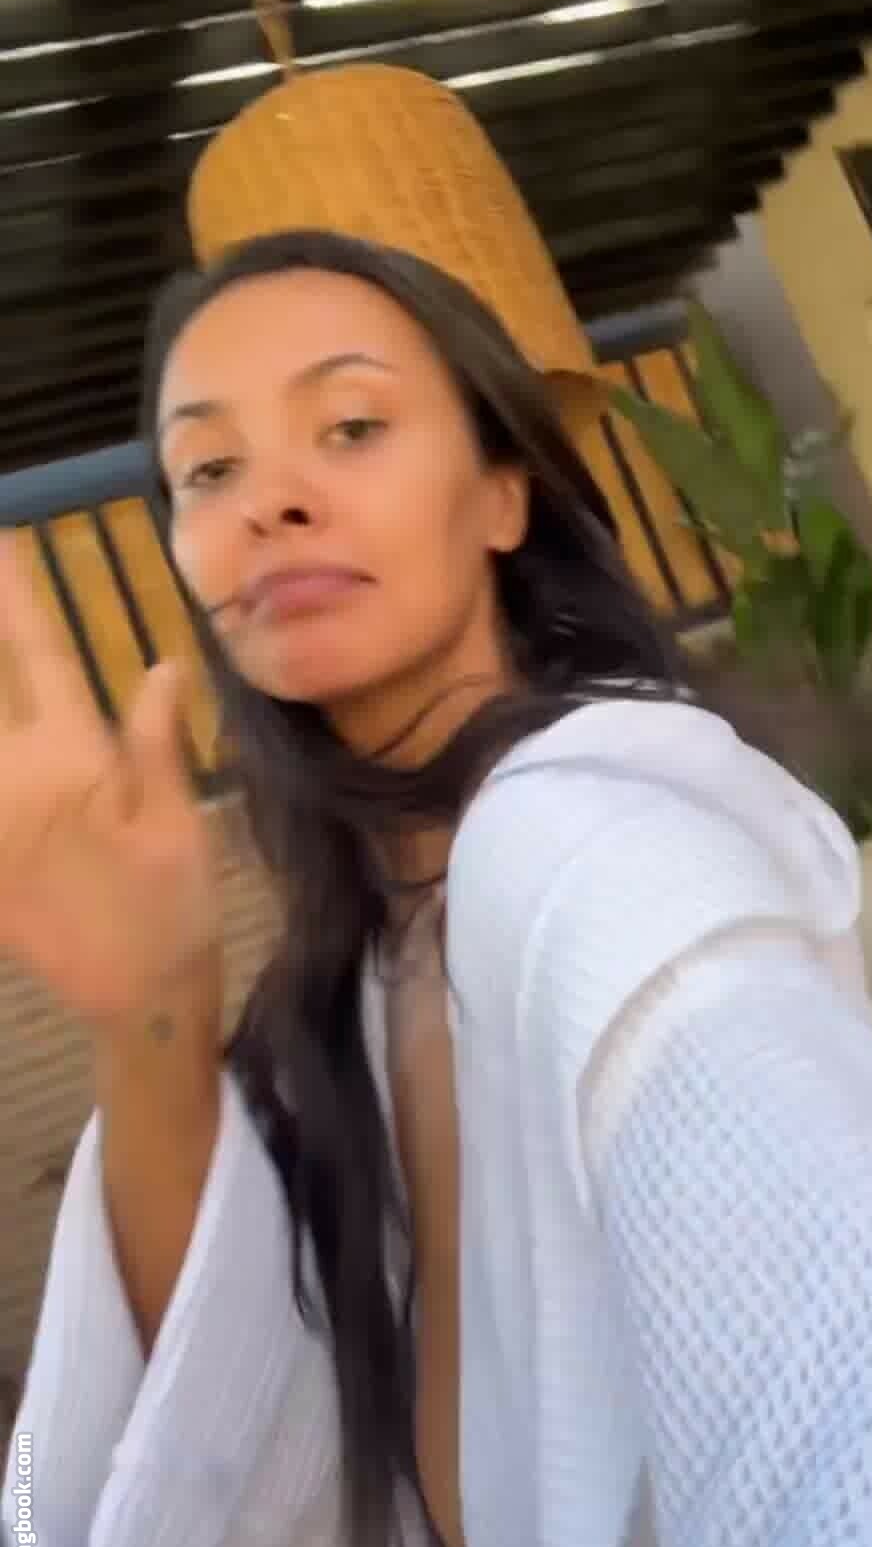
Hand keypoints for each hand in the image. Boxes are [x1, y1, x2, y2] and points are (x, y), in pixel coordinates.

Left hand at [0, 535, 220, 1029]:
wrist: (133, 1001)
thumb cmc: (170, 904)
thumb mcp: (179, 817)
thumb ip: (156, 739)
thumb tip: (158, 662)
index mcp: (73, 759)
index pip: (45, 659)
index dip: (19, 600)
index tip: (2, 545)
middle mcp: (12, 781)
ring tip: (7, 725)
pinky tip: (3, 778)